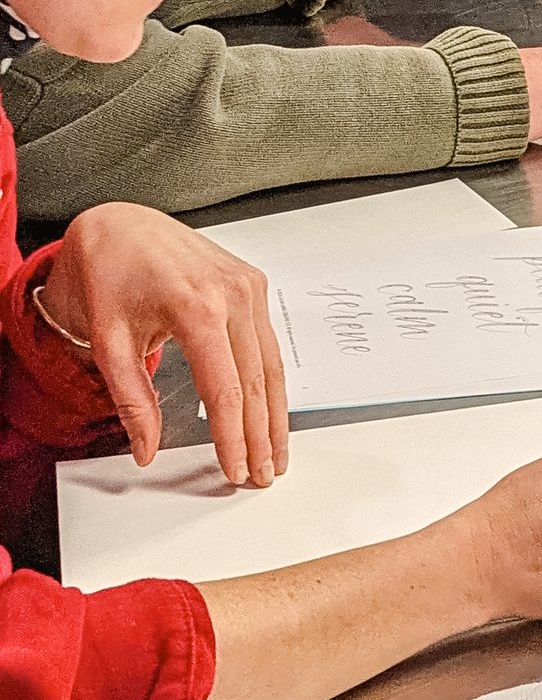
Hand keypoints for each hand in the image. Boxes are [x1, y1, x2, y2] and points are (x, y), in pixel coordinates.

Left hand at [41, 206, 285, 487]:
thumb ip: (132, 399)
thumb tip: (146, 446)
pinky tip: (271, 410)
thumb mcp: (109, 340)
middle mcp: (233, 294)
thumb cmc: (111, 272)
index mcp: (197, 306)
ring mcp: (250, 286)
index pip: (225, 389)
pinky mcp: (255, 284)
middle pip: (256, 382)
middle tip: (261, 474)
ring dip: (275, 414)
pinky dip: (271, 382)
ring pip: (272, 365)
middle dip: (261, 436)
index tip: (233, 469)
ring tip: (274, 453)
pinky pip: (269, 343)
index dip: (233, 437)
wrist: (120, 225)